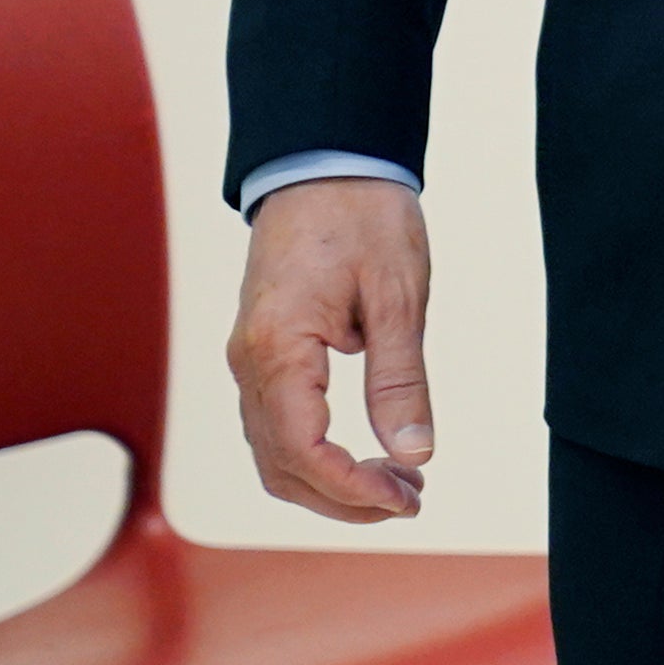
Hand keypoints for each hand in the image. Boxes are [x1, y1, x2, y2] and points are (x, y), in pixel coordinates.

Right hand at [228, 177, 437, 520]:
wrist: (324, 163)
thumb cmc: (362, 217)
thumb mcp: (396, 296)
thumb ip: (401, 378)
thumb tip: (415, 453)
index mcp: (277, 349)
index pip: (303, 450)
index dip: (352, 488)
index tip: (406, 497)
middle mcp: (249, 363)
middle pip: (281, 465)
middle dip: (343, 497)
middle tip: (410, 501)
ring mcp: (249, 359)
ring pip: (274, 452)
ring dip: (329, 482)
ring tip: (397, 485)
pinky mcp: (262, 352)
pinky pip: (275, 425)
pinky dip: (315, 454)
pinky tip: (364, 454)